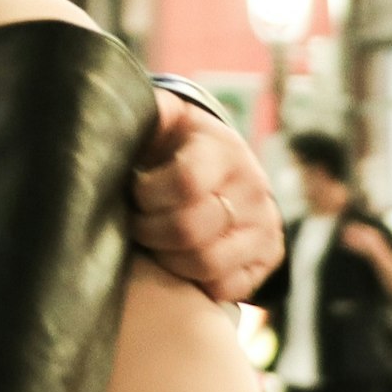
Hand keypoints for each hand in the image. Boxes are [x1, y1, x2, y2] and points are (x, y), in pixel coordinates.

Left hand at [130, 91, 283, 302]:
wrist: (224, 168)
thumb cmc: (179, 144)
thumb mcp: (166, 119)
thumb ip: (148, 111)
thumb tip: (124, 103)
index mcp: (225, 151)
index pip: (185, 181)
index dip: (148, 193)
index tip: (135, 190)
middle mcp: (254, 190)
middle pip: (189, 230)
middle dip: (148, 230)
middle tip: (135, 222)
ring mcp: (265, 227)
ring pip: (206, 264)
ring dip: (167, 259)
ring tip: (154, 241)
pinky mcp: (268, 258)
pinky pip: (226, 287)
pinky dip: (195, 281)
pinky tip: (179, 259)